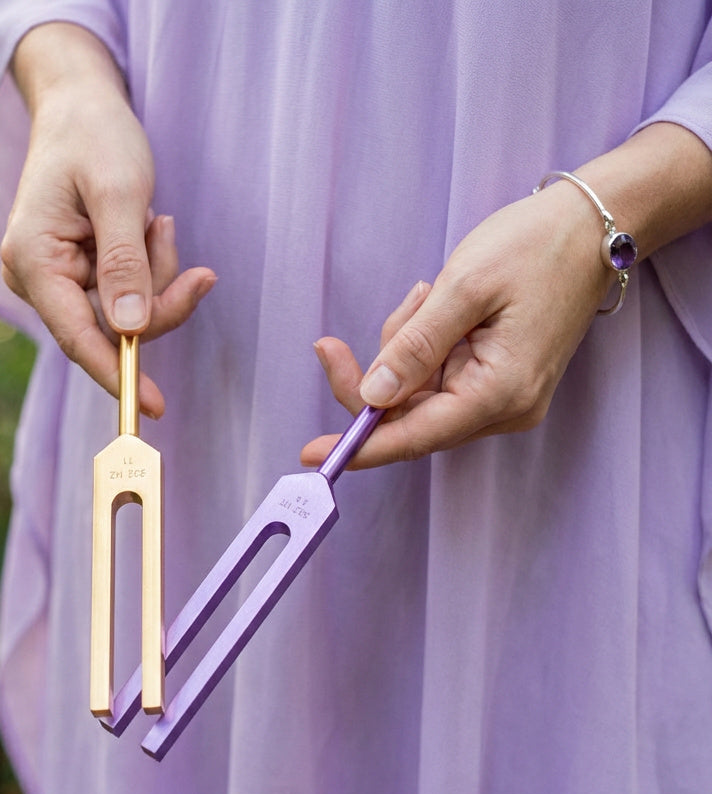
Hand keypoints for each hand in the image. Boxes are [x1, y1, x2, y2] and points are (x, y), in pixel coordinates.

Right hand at [0, 24, 215, 417]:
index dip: (118, 373)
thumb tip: (130, 328)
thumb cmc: (94, 137)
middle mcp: (37, 279)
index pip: (78, 337)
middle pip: (111, 328)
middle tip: (183, 249)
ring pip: (127, 313)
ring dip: (156, 272)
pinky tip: (148, 224)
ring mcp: (58, 280)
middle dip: (157, 297)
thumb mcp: (118, 192)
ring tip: (155, 217)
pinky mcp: (80, 276)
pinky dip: (150, 266)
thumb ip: (125, 261)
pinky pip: (129, 295)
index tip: (154, 404)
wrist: (81, 106)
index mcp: (32, 261)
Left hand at [301, 184, 611, 468]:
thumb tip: (373, 397)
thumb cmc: (537, 246)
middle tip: (329, 344)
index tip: (313, 453)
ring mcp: (501, 398)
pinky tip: (434, 304)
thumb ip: (415, 345)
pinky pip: (434, 379)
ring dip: (401, 350)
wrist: (594, 226)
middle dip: (371, 377)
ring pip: (416, 396)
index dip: (360, 446)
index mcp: (500, 392)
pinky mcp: (495, 382)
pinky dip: (419, 346)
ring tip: (427, 294)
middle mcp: (503, 408)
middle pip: (408, 418)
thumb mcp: (466, 286)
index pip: (414, 437)